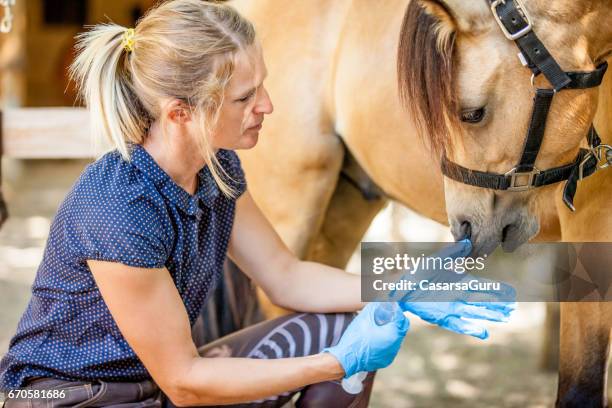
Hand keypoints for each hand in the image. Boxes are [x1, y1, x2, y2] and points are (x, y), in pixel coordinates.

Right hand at [322, 302, 409, 377]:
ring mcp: (392, 354)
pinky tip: (375, 337)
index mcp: (393, 334)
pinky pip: (391, 347)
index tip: (390, 305)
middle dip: (395, 319)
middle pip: (401, 328)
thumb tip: (381, 300)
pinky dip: (386, 340)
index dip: (396, 309)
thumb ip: (375, 306)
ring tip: (378, 326)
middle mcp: (396, 345)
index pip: (401, 318)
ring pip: (397, 338)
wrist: (347, 359)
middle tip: (385, 314)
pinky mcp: (386, 360)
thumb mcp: (365, 318)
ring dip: (391, 330)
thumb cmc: (355, 338)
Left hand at [391, 240, 516, 338]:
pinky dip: (472, 329)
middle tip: (513, 309)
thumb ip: (452, 253)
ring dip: (490, 316)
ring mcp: (453, 308)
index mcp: (460, 282)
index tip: (511, 292)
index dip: (497, 290)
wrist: (402, 288)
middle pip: (483, 302)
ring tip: (505, 319)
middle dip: (498, 305)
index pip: (483, 286)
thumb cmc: (418, 272)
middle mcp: (459, 296)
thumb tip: (467, 242)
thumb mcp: (436, 261)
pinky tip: (484, 333)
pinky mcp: (444, 317)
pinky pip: (460, 324)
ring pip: (476, 313)